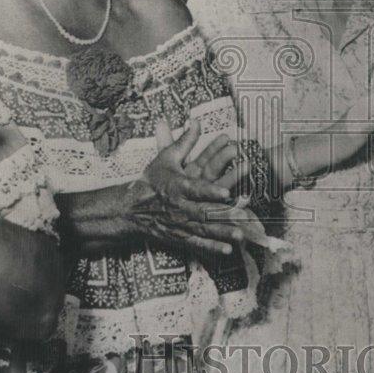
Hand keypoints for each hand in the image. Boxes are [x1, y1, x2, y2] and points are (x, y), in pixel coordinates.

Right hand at [134, 118, 244, 256]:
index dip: (211, 191)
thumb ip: (184, 141)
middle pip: (203, 212)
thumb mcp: (166, 158)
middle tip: (242, 217)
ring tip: (240, 236)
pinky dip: (212, 248)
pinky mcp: (179, 236)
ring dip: (222, 234)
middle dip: (223, 216)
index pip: (196, 188)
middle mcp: (179, 207)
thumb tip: (196, 121)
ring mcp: (179, 224)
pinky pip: (197, 244)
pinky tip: (228, 251)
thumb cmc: (152, 180)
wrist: (130, 208)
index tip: (227, 191)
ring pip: (203, 231)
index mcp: (177, 186)